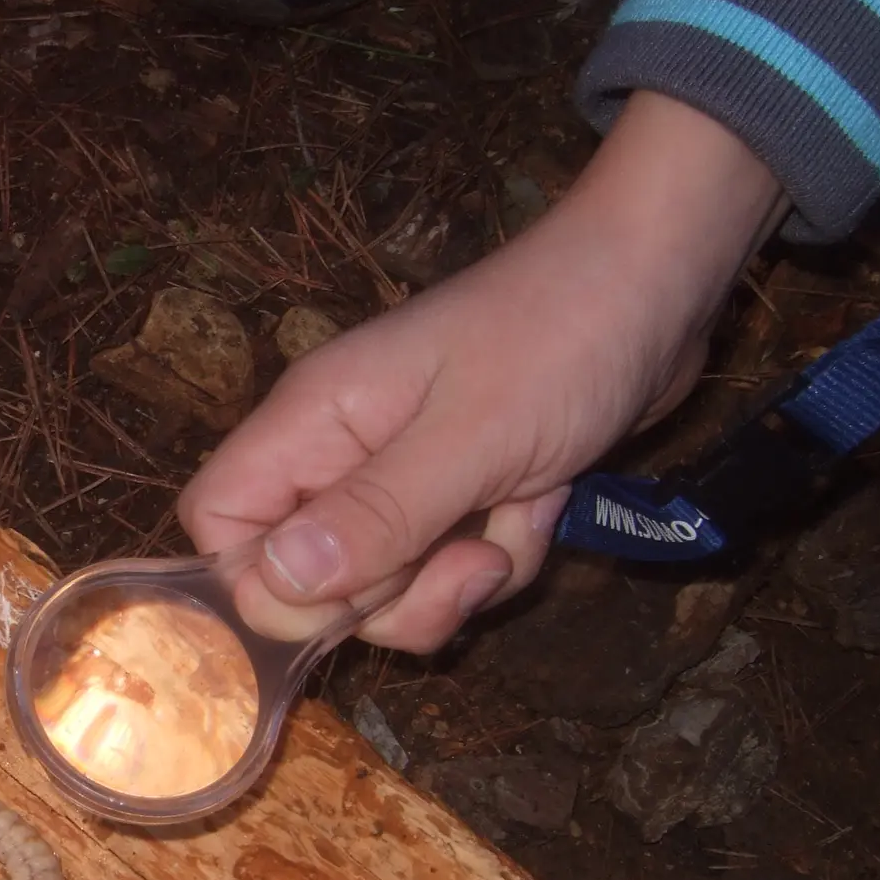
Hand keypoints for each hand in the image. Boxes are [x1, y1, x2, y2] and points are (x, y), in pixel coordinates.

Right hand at [179, 91, 790, 652]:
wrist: (660, 283)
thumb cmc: (560, 338)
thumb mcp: (472, 437)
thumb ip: (374, 516)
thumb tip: (271, 590)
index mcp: (313, 424)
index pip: (219, 522)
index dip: (260, 580)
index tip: (344, 596)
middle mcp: (339, 456)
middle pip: (306, 579)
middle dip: (389, 597)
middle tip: (462, 555)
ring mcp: (399, 480)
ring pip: (384, 591)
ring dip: (455, 585)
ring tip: (513, 521)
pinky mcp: (456, 499)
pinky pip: (447, 575)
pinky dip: (499, 561)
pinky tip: (541, 505)